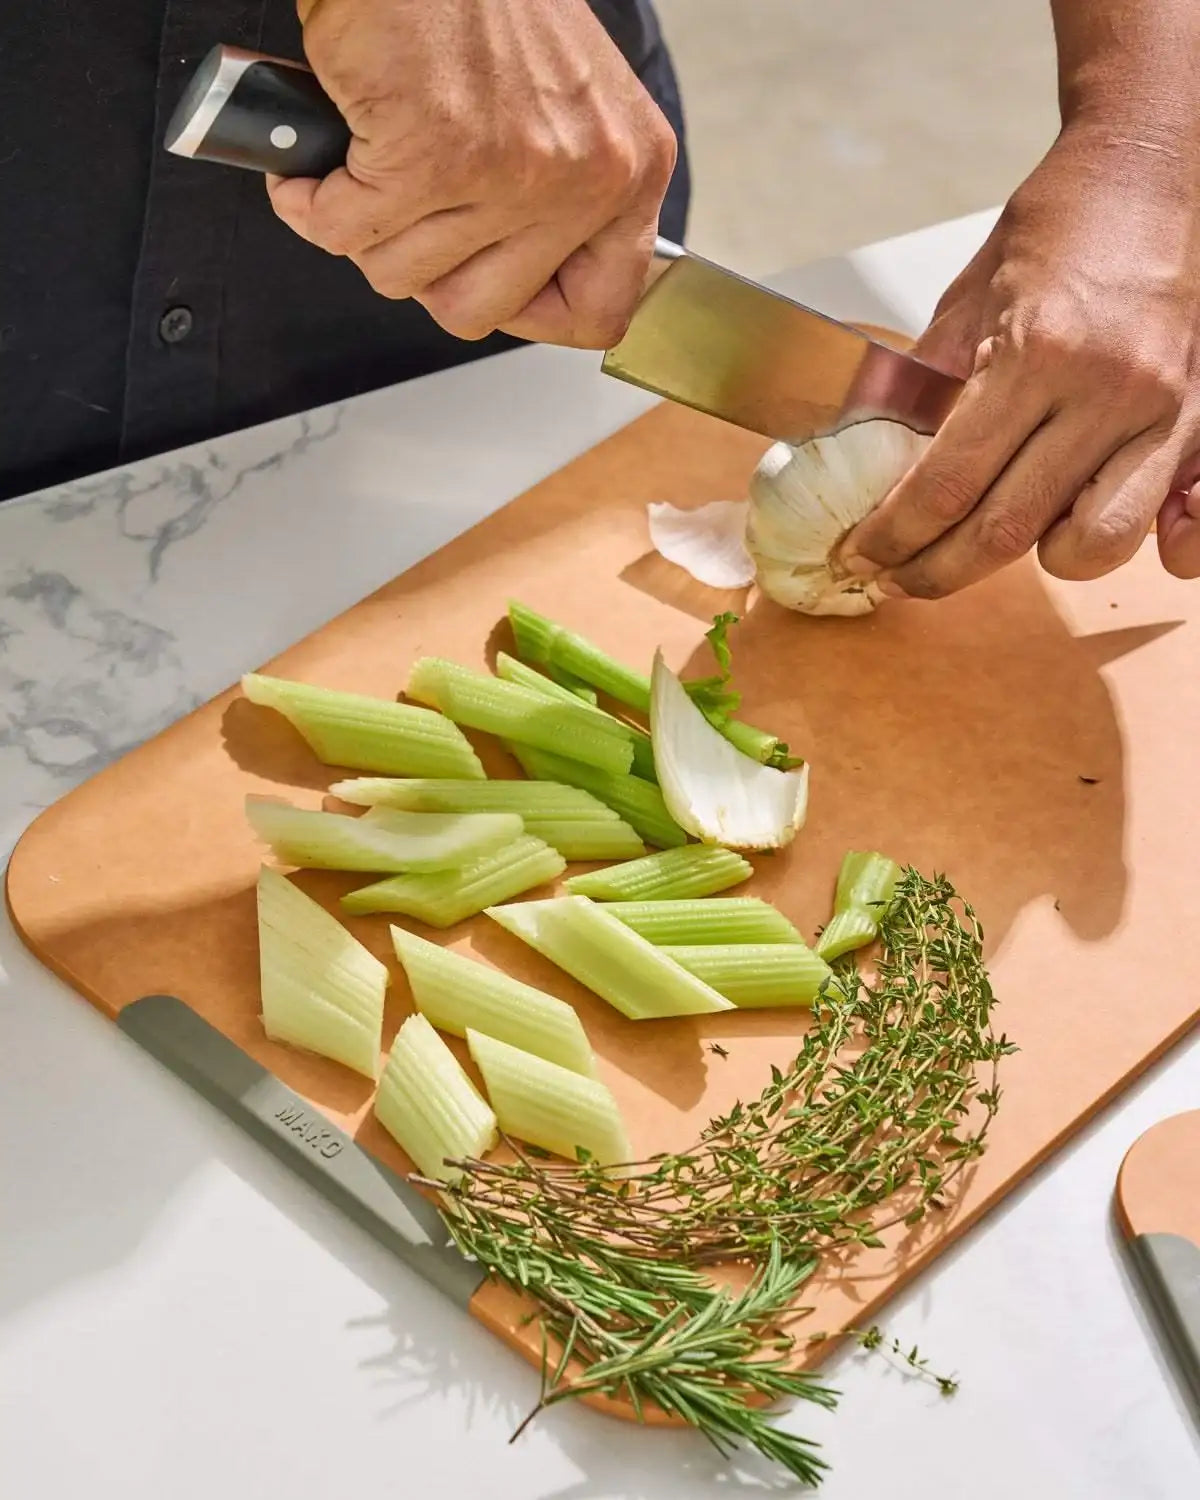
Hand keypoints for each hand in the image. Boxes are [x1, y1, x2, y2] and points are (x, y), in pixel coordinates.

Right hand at [266, 0, 675, 347]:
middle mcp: (586, 178)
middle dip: (424, 270)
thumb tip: (518, 282)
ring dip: (362, 227)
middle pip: (481, 311)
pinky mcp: (431, 157)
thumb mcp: (566, 104)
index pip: (599, 313)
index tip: (488, 282)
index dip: (529, 312)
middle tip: (406, 212)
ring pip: (405, 274)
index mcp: (632, 169)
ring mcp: (510, 173)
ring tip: (363, 164)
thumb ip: (562, 196)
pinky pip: (347, 230)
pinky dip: (312, 202)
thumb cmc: (476, 1)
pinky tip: (315, 165)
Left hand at [842, 123, 1199, 596]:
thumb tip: (875, 466)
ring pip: (1092, 545)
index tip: (861, 555)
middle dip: (935, 571)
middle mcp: (1107, 389)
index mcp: (1037, 352)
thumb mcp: (967, 301)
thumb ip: (925, 389)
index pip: (947, 484)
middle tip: (895, 578)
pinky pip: (1170, 521)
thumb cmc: (1057, 229)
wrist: (1147, 174)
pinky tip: (1079, 535)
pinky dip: (1133, 549)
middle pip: (1007, 531)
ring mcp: (1162, 410)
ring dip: (1028, 565)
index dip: (894, 536)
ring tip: (986, 545)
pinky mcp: (1199, 420)